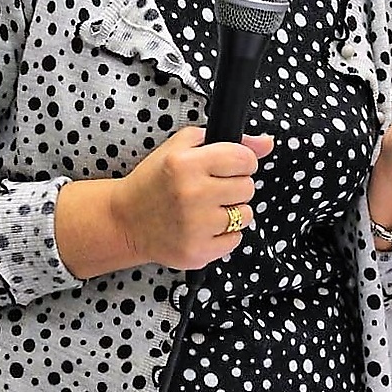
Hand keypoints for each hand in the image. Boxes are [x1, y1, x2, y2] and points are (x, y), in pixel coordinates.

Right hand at [111, 126, 273, 271]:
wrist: (126, 219)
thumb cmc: (154, 180)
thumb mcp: (181, 147)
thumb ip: (228, 140)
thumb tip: (266, 143)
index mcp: (186, 164)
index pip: (245, 159)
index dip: (241, 161)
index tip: (230, 165)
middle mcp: (191, 195)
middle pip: (248, 187)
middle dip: (235, 185)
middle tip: (212, 187)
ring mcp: (195, 227)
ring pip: (246, 215)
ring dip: (231, 210)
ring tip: (206, 207)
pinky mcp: (197, 252)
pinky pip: (236, 239)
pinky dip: (224, 233)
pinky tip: (203, 226)